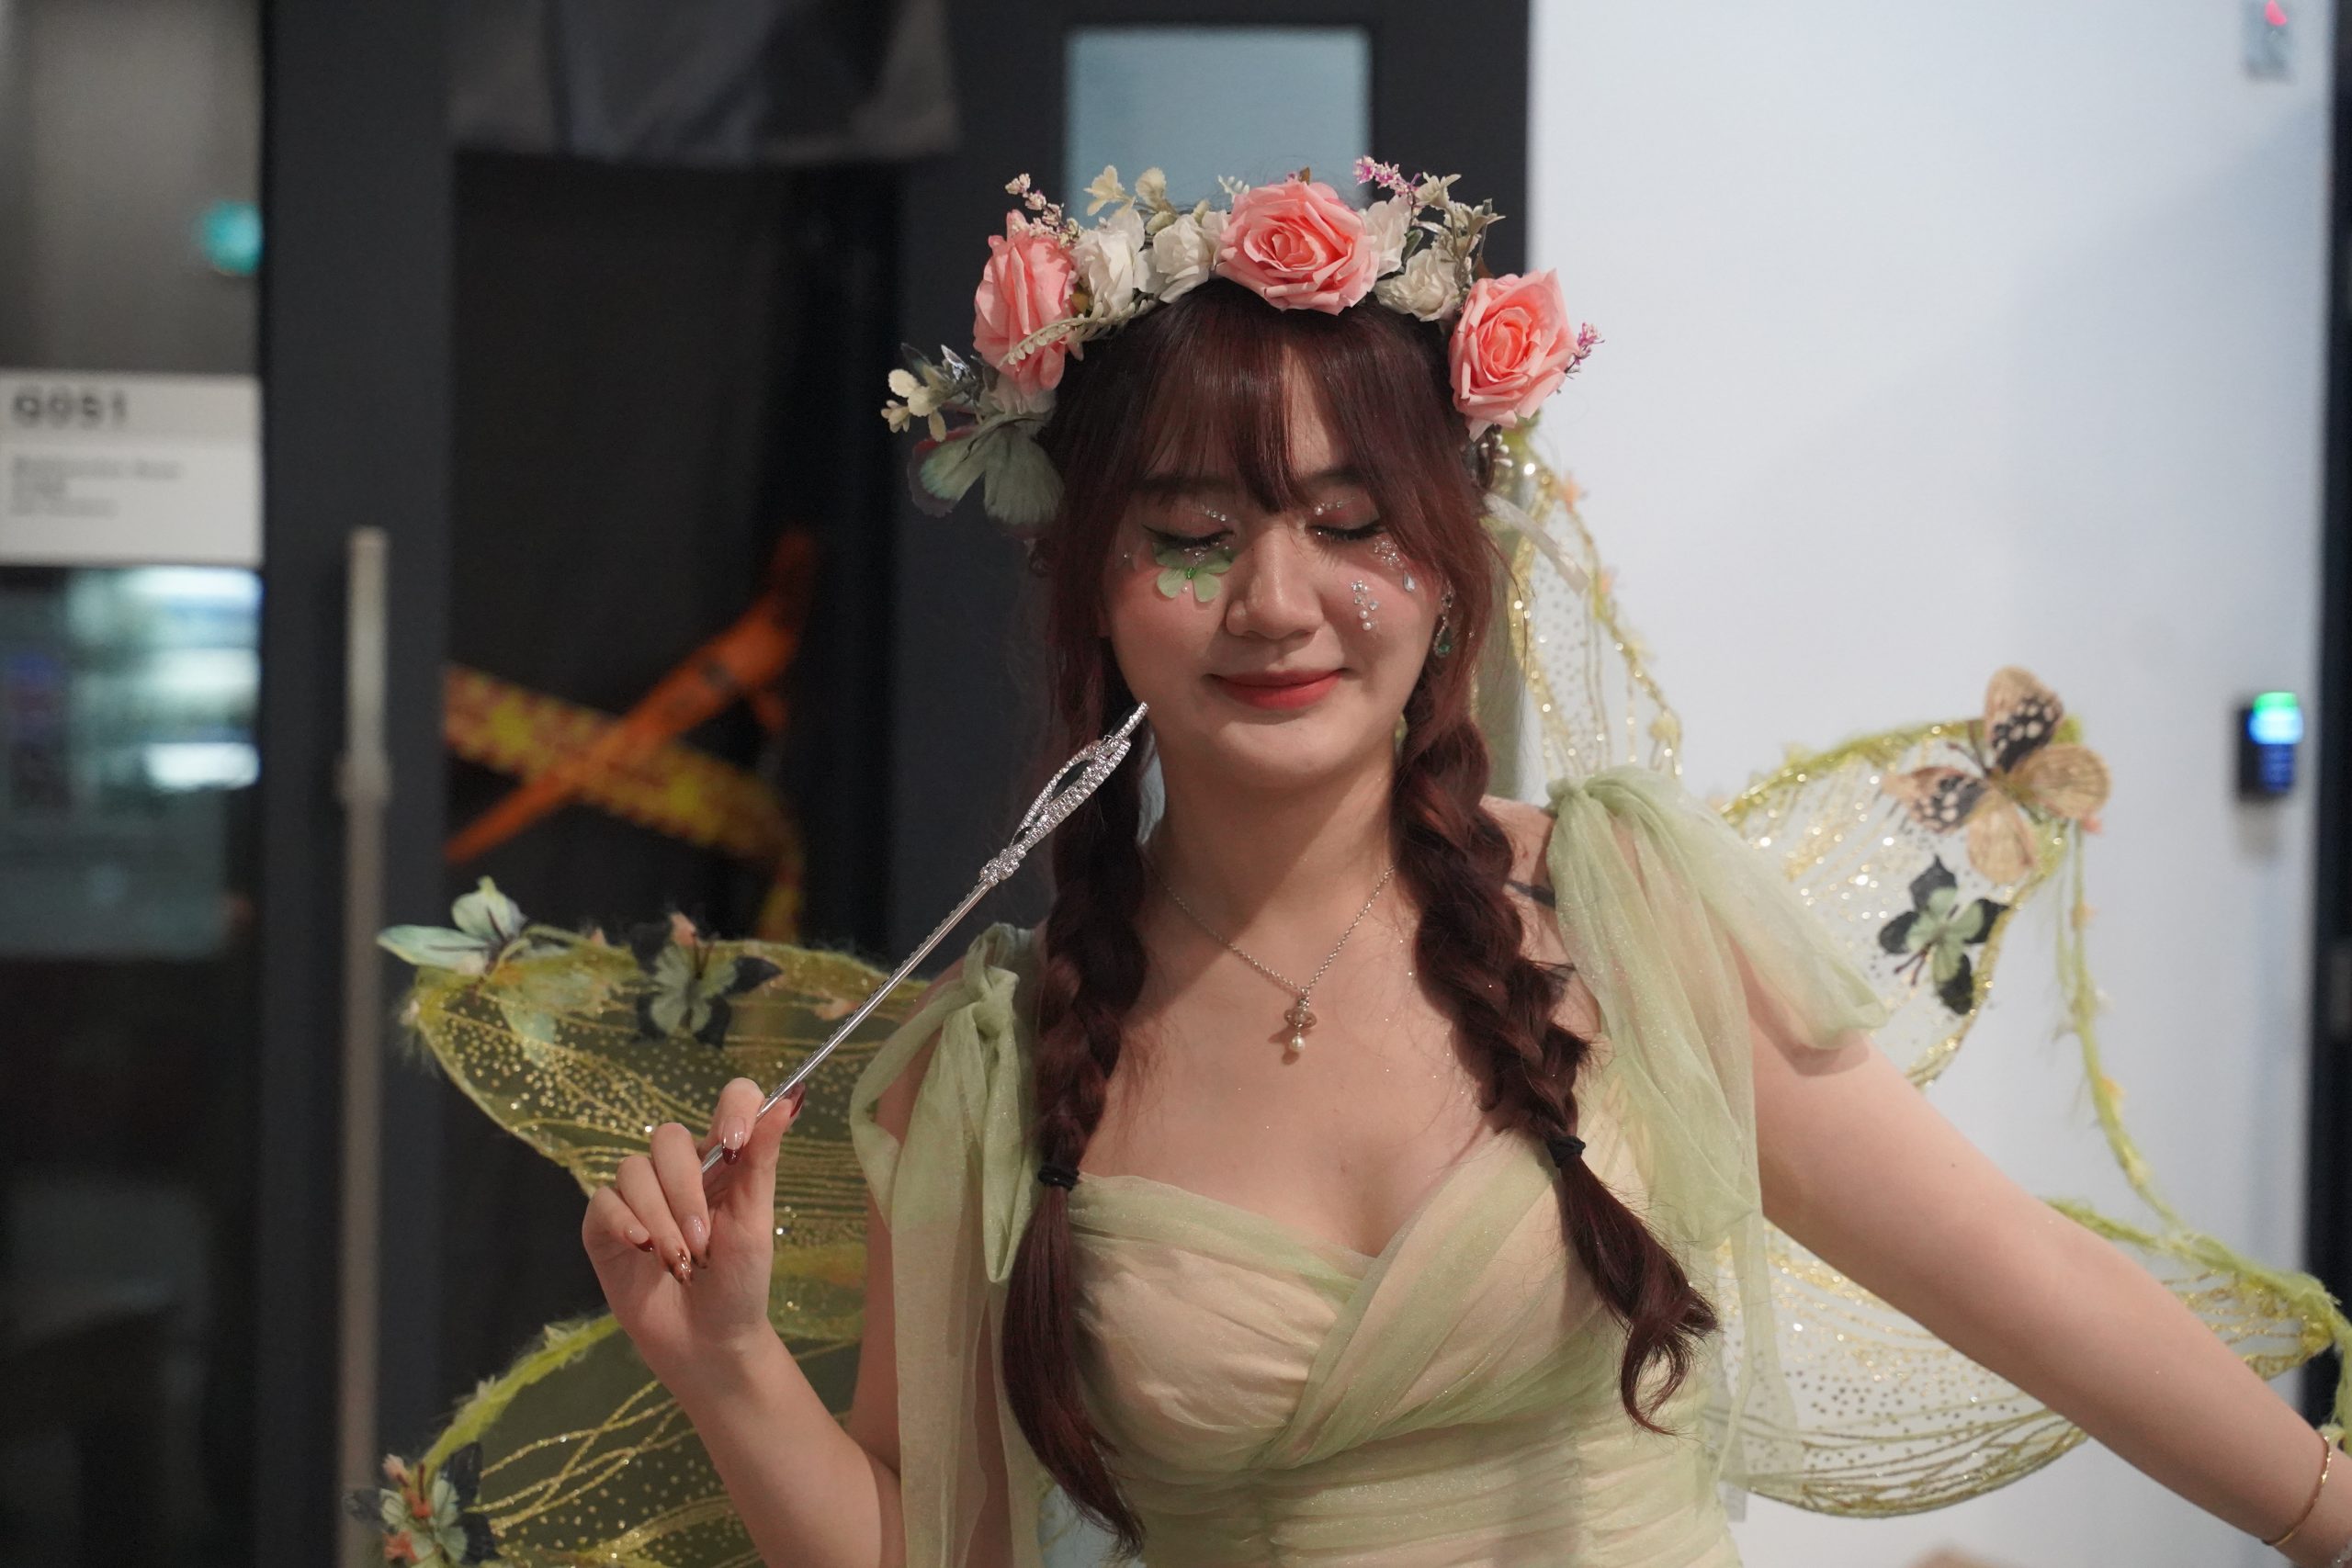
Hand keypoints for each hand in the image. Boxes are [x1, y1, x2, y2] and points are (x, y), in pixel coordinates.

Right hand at [582, 1076, 805, 1391]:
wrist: (708, 1342)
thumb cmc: (740, 1282)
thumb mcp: (756, 1222)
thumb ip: (763, 1160)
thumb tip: (789, 1099)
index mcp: (725, 1160)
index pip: (731, 1100)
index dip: (732, 1108)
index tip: (733, 1143)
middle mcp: (679, 1169)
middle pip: (668, 1138)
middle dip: (685, 1191)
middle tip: (703, 1242)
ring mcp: (639, 1195)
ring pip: (633, 1170)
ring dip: (660, 1218)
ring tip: (680, 1260)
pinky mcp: (605, 1225)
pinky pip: (603, 1201)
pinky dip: (624, 1223)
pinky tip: (642, 1248)